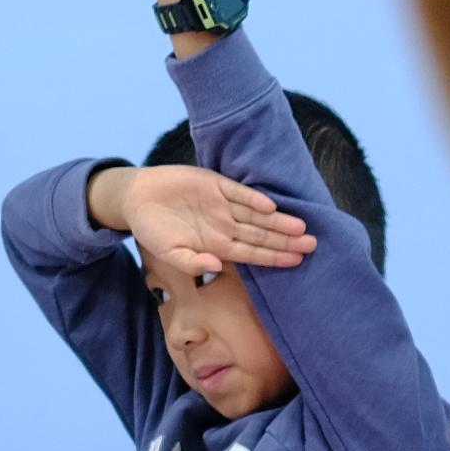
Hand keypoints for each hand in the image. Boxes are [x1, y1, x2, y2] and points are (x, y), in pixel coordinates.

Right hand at [94, 162, 316, 286]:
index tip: (296, 261)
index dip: (274, 257)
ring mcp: (221, 204)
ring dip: (278, 221)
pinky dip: (253, 198)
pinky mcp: (214, 183)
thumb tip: (215, 267)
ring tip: (302, 228)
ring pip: (256, 215)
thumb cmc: (152, 230)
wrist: (136, 198)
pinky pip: (238, 192)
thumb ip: (192, 262)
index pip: (252, 253)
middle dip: (286, 241)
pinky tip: (271, 206)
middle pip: (261, 234)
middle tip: (313, 245)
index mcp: (216, 245)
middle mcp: (224, 225)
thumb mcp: (168, 253)